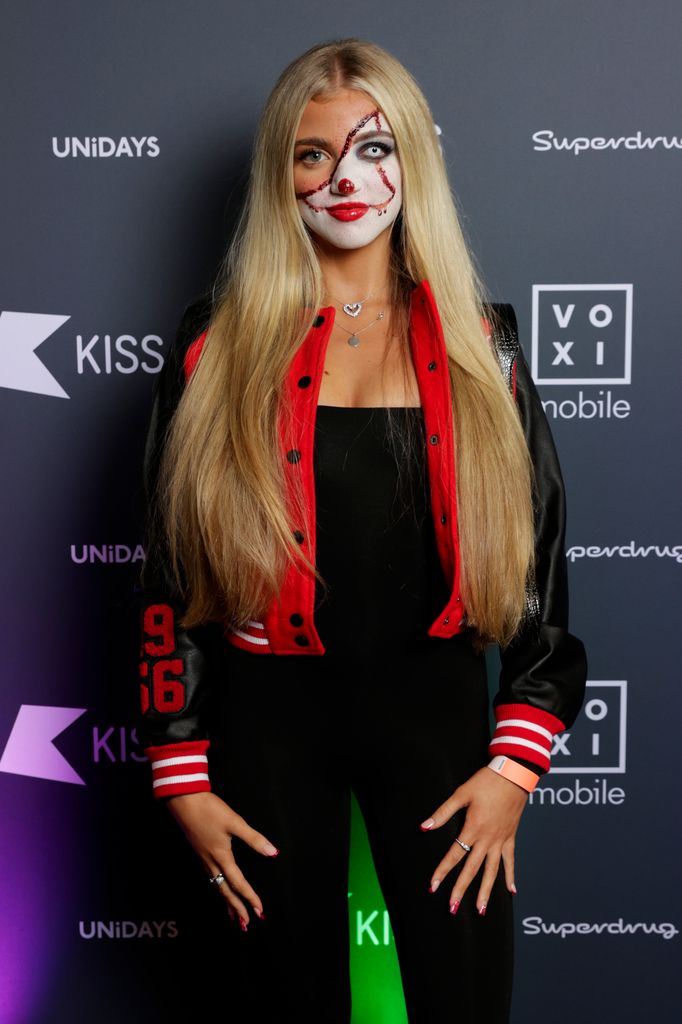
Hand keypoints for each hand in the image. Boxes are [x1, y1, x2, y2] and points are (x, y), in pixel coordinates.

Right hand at [165, 791, 278, 928]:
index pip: (239, 883)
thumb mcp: (235, 822)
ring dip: (226, 903)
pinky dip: (218, 890)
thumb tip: (273, 853)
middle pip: (225, 892)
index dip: (250, 898)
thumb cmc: (210, 810)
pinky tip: (219, 889)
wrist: (184, 801)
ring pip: (216, 887)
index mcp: (222, 857)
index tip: (260, 911)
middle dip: (236, 909)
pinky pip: (211, 879)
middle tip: (246, 925)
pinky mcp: (200, 853)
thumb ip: (254, 839)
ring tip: (233, 917)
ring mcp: (203, 859)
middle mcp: (211, 863)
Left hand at [419, 766, 527, 914]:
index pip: (454, 855)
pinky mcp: (510, 838)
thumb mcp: (461, 793)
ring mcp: (501, 840)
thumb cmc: (486, 782)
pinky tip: (511, 891)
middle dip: (461, 890)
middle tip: (452, 908)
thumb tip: (424, 826)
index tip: (433, 886)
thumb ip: (443, 812)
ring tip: (480, 910)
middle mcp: (487, 839)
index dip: (442, 871)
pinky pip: (510, 861)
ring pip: (492, 871)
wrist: (514, 775)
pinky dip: (511, 876)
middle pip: (472, 869)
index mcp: (473, 828)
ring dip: (486, 892)